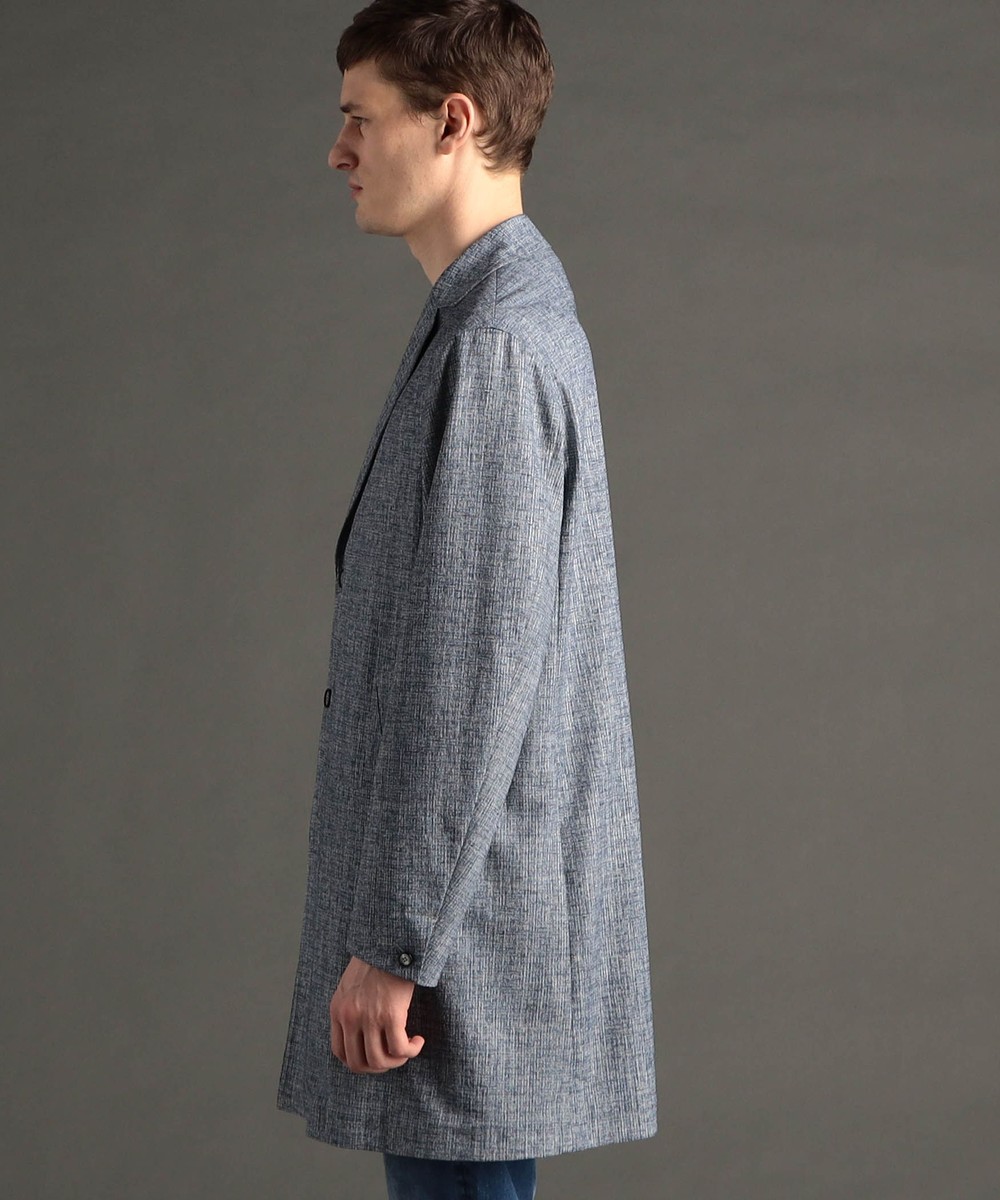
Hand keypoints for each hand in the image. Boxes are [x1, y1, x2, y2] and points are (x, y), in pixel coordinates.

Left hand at [329, 955, 425, 1072]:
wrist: (392, 940)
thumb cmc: (377, 959)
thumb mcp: (351, 985)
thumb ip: (351, 1008)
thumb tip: (363, 1033)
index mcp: (338, 1010)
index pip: (340, 1052)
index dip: (359, 1062)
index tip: (374, 1056)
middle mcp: (349, 1017)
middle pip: (358, 1063)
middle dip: (379, 1067)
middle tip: (394, 1057)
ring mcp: (369, 1017)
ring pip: (380, 1060)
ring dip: (397, 1061)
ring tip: (408, 1048)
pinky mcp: (391, 1015)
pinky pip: (400, 1049)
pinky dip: (411, 1051)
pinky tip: (418, 1041)